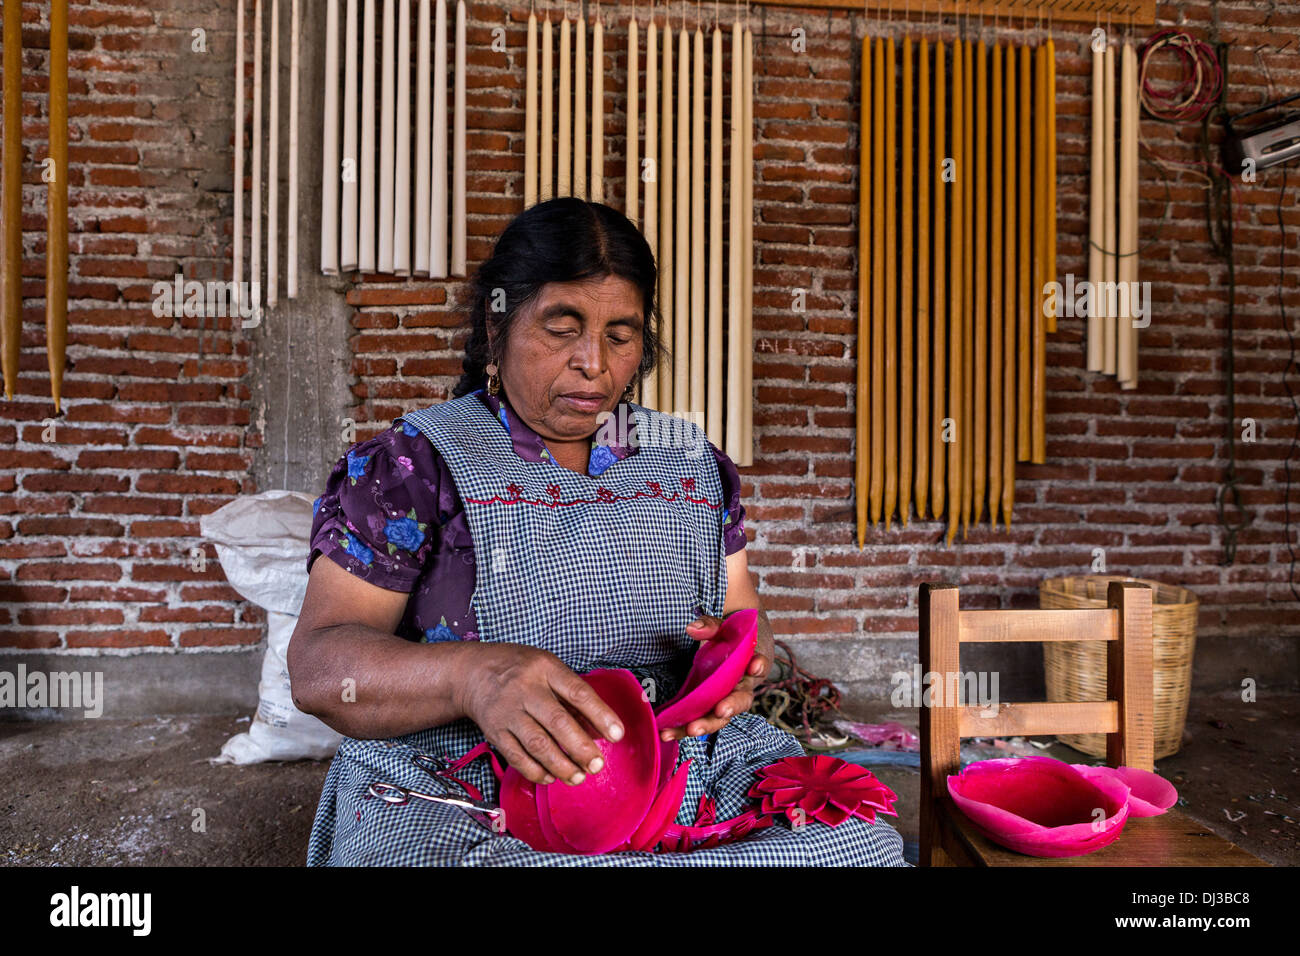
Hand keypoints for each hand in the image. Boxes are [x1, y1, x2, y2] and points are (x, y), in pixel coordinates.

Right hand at [453, 643, 624, 786]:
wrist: (473, 672)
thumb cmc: (521, 671)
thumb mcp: (549, 670)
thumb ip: (574, 698)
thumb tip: (600, 730)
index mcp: (546, 669)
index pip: (578, 692)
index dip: (600, 714)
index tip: (617, 735)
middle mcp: (525, 689)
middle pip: (557, 721)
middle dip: (580, 747)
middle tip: (597, 765)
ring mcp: (507, 711)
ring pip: (537, 743)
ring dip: (560, 765)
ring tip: (578, 777)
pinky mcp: (494, 731)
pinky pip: (516, 756)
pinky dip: (535, 771)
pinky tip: (551, 777)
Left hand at [658, 613, 768, 742]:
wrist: (734, 650)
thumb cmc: (732, 638)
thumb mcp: (723, 627)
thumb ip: (710, 626)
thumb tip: (691, 628)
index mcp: (751, 664)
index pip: (759, 664)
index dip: (758, 665)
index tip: (754, 666)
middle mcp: (742, 687)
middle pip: (740, 700)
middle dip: (730, 707)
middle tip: (720, 711)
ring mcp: (724, 700)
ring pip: (720, 717)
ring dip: (705, 725)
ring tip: (689, 730)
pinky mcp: (708, 708)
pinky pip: (699, 720)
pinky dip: (684, 728)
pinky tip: (668, 733)